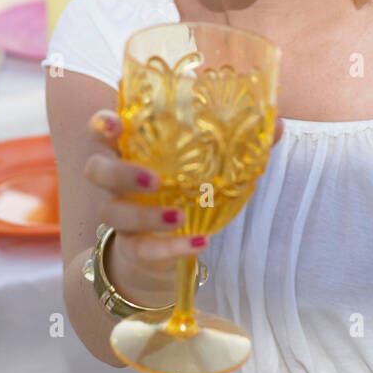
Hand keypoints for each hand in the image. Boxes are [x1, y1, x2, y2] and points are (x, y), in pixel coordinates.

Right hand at [81, 109, 285, 303]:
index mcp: (133, 149)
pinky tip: (198, 245)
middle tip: (154, 179)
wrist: (170, 247)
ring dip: (144, 214)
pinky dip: (169, 248)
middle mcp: (118, 180)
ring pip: (112, 212)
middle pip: (96, 169)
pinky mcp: (131, 246)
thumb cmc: (187, 190)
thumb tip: (276, 123)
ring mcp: (121, 214)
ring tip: (178, 217)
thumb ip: (239, 143)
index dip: (103, 124)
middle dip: (119, 171)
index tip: (115, 124)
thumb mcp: (209, 164)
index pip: (104, 129)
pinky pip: (140, 249)